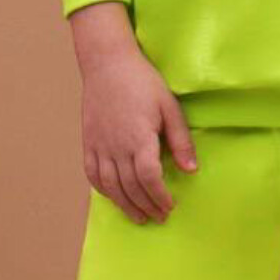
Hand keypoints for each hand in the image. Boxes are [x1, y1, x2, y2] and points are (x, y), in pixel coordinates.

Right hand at [68, 1, 196, 222]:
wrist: (107, 63)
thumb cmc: (142, 81)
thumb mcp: (169, 106)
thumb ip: (180, 140)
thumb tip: (191, 169)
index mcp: (139, 137)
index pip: (149, 178)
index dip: (160, 196)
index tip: (171, 205)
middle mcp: (116, 146)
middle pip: (131, 187)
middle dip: (147, 206)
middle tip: (160, 216)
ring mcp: (99, 145)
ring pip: (110, 186)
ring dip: (126, 205)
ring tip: (140, 216)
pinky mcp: (87, 141)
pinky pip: (92, 174)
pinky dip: (103, 190)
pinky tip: (114, 196)